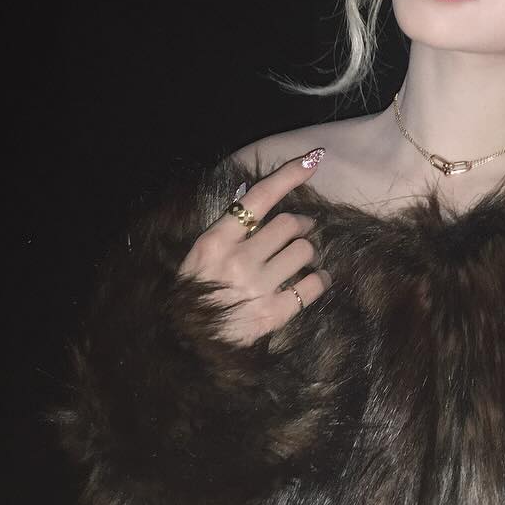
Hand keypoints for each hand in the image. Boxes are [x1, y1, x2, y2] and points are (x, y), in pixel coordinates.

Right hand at [177, 149, 331, 346]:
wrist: (185, 345)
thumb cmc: (193, 293)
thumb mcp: (200, 255)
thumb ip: (229, 231)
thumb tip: (257, 202)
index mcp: (216, 241)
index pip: (259, 198)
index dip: (289, 175)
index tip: (314, 159)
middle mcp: (238, 260)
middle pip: (288, 225)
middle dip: (301, 225)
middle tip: (303, 229)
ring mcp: (257, 287)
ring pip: (302, 252)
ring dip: (308, 252)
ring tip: (302, 258)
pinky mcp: (273, 314)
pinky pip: (311, 287)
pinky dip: (320, 280)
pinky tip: (318, 279)